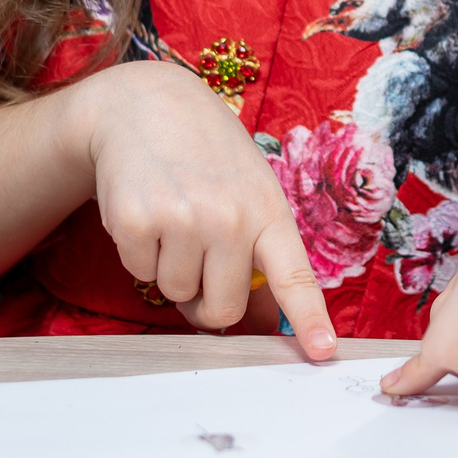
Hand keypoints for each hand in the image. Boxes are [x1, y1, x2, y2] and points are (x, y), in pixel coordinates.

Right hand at [65, 61, 336, 358]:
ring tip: (173, 216)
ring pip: (175, 294)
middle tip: (199, 257)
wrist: (146, 105)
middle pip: (222, 311)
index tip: (322, 352)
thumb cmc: (206, 155)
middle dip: (206, 298)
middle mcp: (229, 217)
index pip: (294, 275)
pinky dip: (139, 252)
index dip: (309, 317)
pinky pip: (139, 273)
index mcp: (267, 210)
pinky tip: (146, 208)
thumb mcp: (250, 187)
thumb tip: (265, 321)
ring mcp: (182, 219)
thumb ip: (261, 247)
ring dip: (170, 268)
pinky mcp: (135, 221)